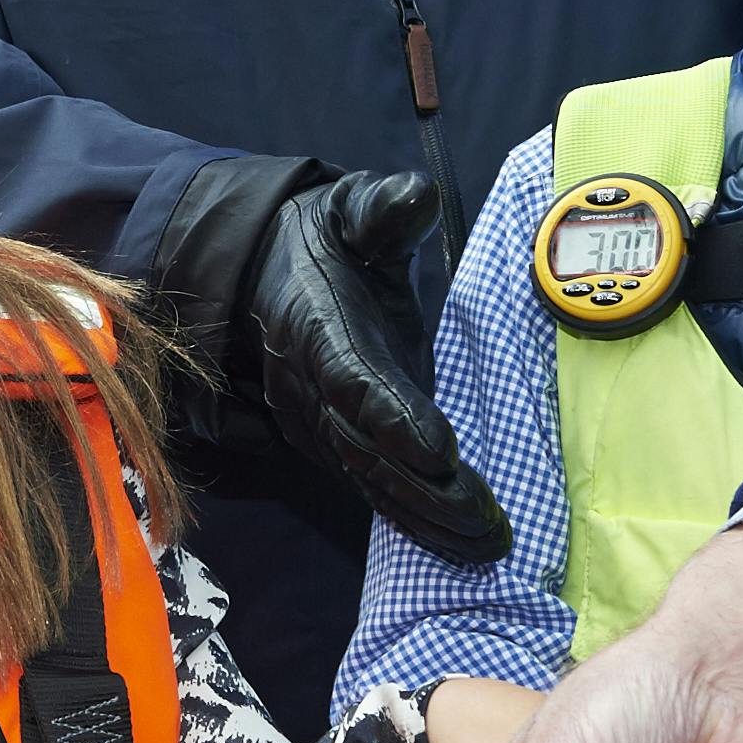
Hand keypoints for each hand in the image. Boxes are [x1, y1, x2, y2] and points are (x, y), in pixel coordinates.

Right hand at [246, 170, 508, 565]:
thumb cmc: (319, 241)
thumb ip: (379, 207)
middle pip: (367, 450)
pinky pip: (371, 488)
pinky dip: (413, 521)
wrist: (256, 277)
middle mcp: (310, 388)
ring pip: (370, 481)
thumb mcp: (346, 209)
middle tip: (486, 522)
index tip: (439, 449)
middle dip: (426, 492)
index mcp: (317, 328)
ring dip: (427, 519)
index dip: (393, 416)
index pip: (354, 379)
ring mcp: (317, 424)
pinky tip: (460, 545)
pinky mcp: (331, 444)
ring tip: (486, 547)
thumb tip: (412, 195)